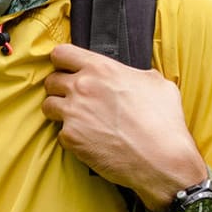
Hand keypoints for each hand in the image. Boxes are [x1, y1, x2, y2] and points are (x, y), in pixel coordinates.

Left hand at [43, 43, 206, 210]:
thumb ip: (136, 74)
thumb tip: (133, 77)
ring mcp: (73, 113)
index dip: (63, 61)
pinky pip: (60, 133)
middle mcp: (82, 87)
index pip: (62, 53)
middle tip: (74, 98)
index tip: (67, 69)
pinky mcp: (70, 138)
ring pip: (48, 105)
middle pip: (51, 80)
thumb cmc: (163, 121)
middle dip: (60, 88)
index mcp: (101, 68)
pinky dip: (71, 137)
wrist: (161, 158)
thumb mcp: (156, 83)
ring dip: (59, 111)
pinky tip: (89, 140)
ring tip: (78, 119)